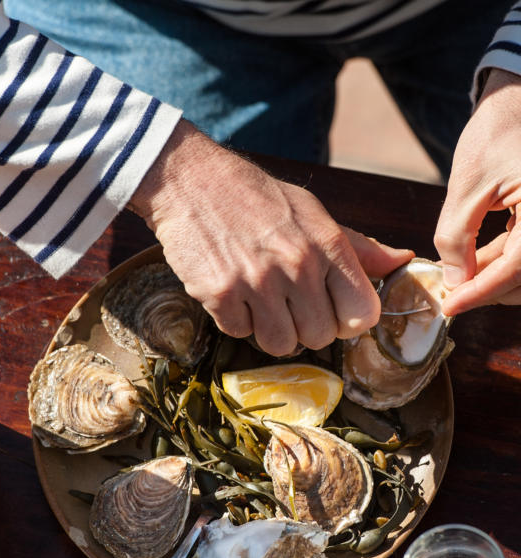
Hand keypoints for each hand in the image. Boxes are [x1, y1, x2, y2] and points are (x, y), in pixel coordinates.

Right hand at [129, 120, 412, 355]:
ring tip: (257, 299)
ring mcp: (257, 282)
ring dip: (269, 329)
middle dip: (304, 327)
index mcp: (326, 245)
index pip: (363, 314)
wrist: (190, 180)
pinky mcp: (220, 294)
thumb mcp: (311, 212)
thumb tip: (401, 260)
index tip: (330, 309)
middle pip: (320, 337)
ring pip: (280, 344)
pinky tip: (230, 291)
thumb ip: (355, 245)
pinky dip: (235, 319)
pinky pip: (239, 332)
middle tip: (285, 303)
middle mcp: (297, 265)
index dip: (347, 320)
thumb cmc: (255, 196)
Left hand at [434, 68, 520, 315]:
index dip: (481, 292)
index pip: (519, 268)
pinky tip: (476, 259)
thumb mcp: (468, 187)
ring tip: (458, 274)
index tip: (450, 306)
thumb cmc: (498, 133)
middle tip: (453, 293)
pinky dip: (506, 261)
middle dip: (490, 290)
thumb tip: (454, 282)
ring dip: (497, 278)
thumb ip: (456, 238)